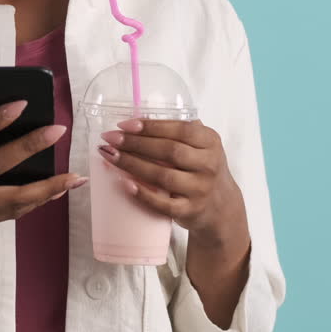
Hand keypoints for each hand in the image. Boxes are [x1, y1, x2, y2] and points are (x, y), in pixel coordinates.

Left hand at [97, 118, 245, 247]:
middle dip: (135, 143)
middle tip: (110, 138)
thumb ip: (179, 131)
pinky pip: (163, 204)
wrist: (220, 206)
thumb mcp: (202, 145)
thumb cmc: (202, 168)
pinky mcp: (190, 211)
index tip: (124, 125)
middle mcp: (208, 165)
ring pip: (163, 176)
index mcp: (210, 142)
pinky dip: (143, 194)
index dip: (151, 126)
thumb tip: (137, 120)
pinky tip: (125, 184)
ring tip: (110, 156)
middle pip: (169, 151)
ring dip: (132, 165)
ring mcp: (200, 189)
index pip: (180, 129)